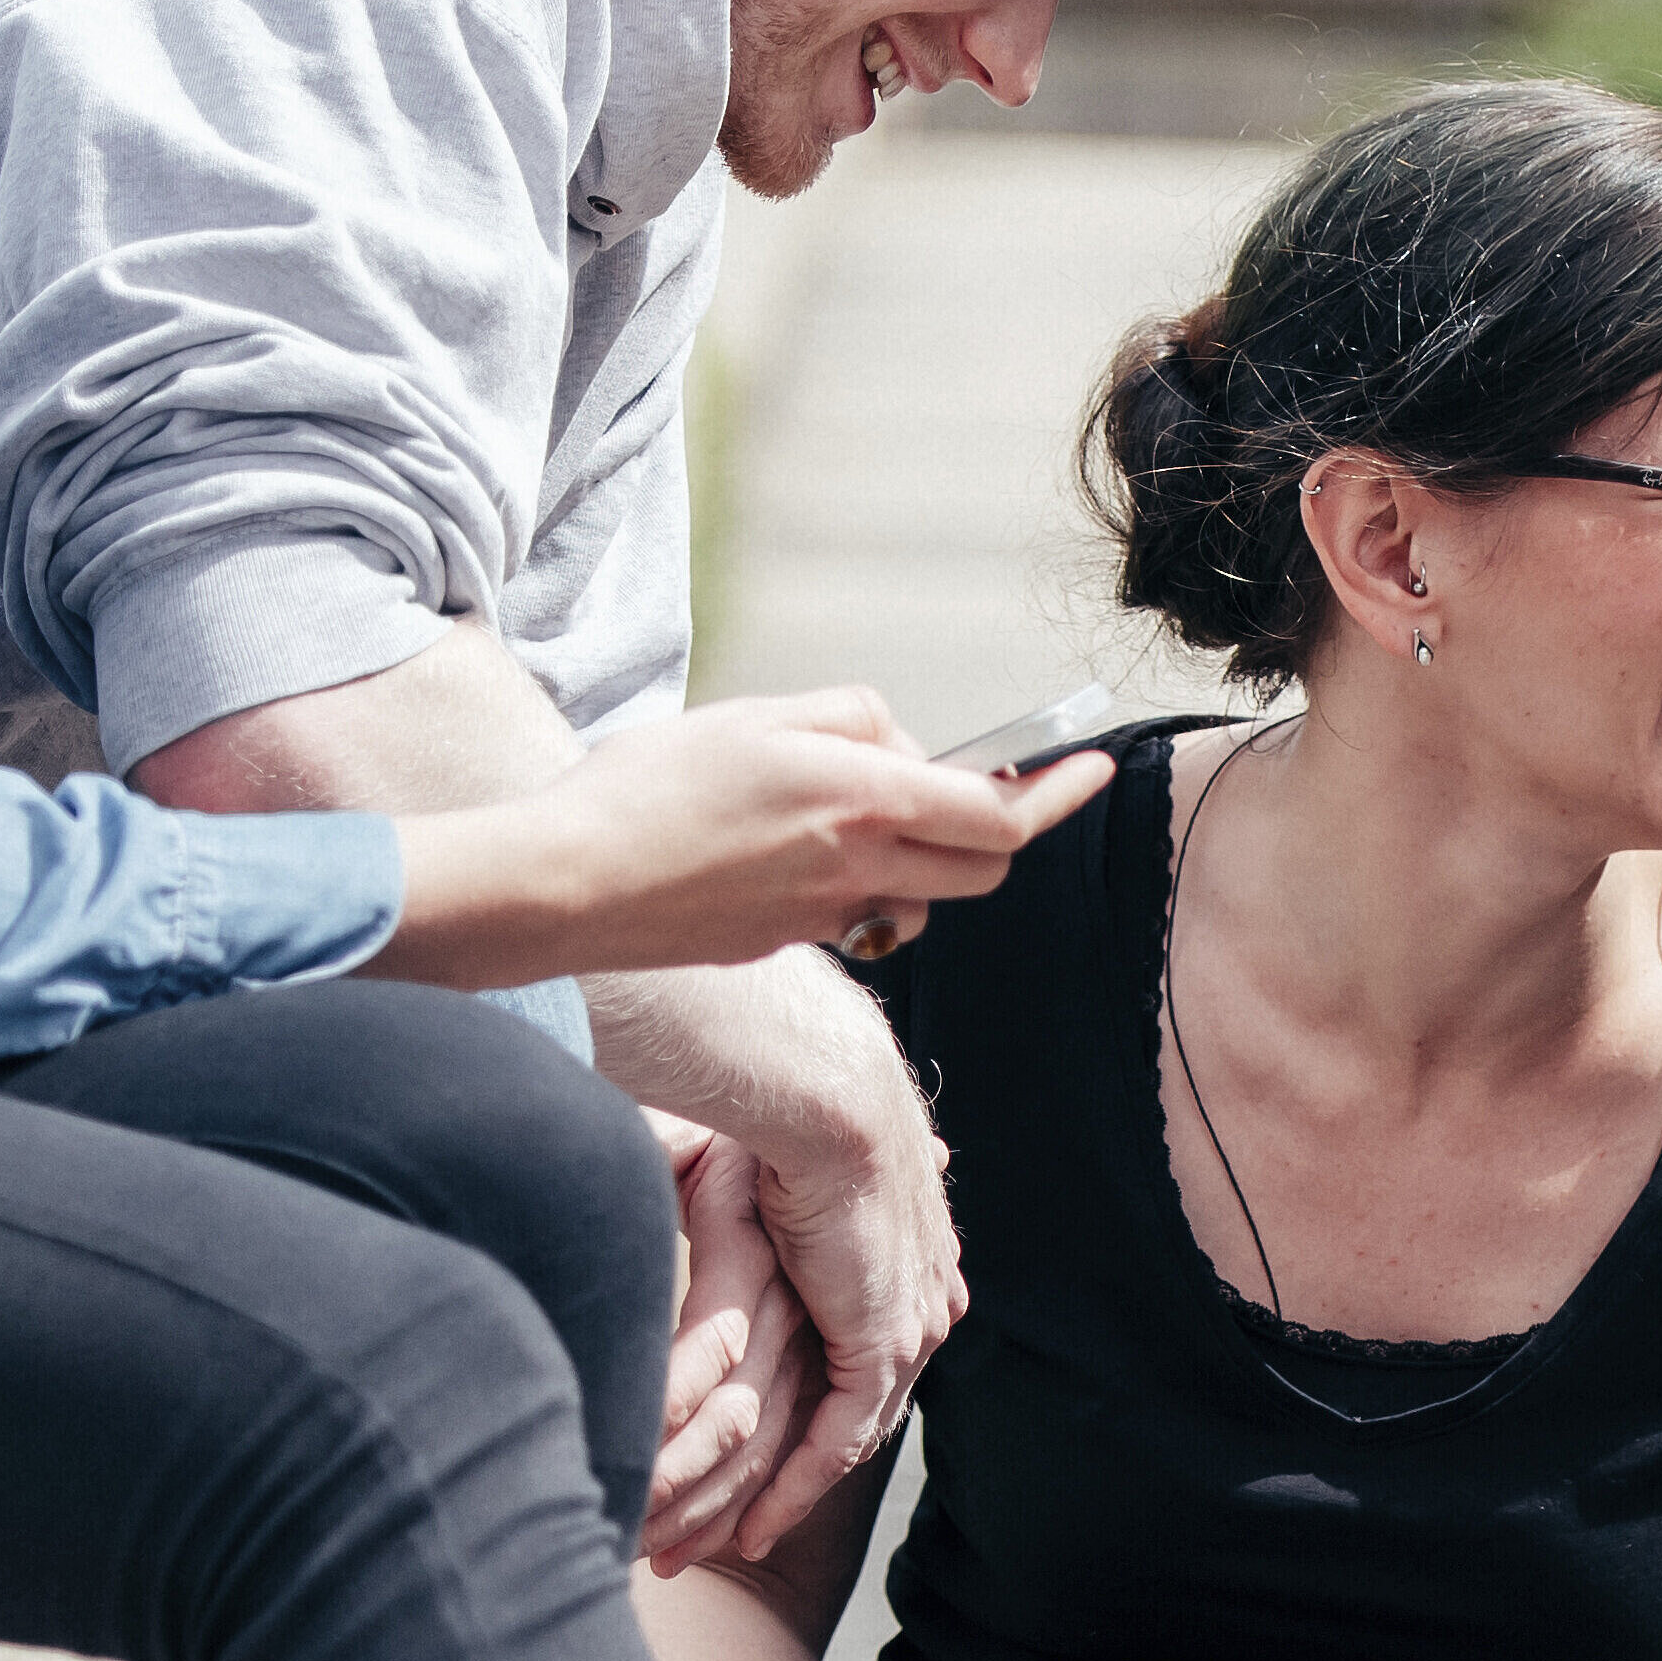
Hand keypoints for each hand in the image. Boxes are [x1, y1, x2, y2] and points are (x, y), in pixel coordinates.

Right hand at [401, 693, 1107, 986]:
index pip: (1001, 810)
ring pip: (924, 894)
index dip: (1060, 791)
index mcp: (860, 802)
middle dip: (998, 826)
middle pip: (983, 864)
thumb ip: (851, 720)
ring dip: (925, 857)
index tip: (1094, 766)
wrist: (567, 886)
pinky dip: (858, 879)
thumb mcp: (757, 716)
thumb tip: (905, 748)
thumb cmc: (649, 785)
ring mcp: (826, 919)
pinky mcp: (789, 944)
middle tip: (968, 785)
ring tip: (853, 810)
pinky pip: (859, 912)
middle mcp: (858, 869)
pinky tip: (786, 849)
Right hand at [594, 954, 960, 1561]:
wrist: (822, 1085)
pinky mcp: (880, 1342)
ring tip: (720, 1542)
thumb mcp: (743, 1154)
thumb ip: (717, 1175)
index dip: (800, 1409)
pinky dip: (794, 1488)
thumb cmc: (770, 1097)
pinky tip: (752, 1529)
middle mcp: (912, 1299)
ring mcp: (904, 1325)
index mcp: (893, 1256)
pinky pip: (839, 1439)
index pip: (850, 1356)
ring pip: (839, 1435)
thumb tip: (672, 1154)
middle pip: (848, 1412)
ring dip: (776, 1493)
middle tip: (726, 1531)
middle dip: (785, 1476)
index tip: (753, 1456)